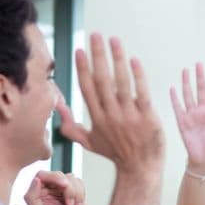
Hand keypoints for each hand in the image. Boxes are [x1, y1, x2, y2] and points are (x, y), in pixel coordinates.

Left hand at [24, 171, 91, 204]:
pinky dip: (81, 194)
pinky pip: (79, 181)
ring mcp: (61, 188)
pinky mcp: (73, 189)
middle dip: (68, 188)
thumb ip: (31, 197)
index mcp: (37, 193)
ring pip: (71, 177)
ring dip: (76, 193)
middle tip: (70, 203)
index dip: (54, 177)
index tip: (65, 185)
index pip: (42, 174)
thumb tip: (36, 179)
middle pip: (58, 174)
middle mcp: (48, 188)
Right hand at [61, 33, 163, 175]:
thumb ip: (70, 126)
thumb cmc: (116, 154)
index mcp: (97, 118)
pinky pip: (142, 94)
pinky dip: (138, 77)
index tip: (80, 49)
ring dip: (117, 59)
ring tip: (114, 40)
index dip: (83, 68)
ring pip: (121, 83)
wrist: (141, 169)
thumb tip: (56, 108)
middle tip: (96, 35)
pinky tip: (134, 60)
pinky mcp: (147, 118)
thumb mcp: (89, 142)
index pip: (87, 88)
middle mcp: (111, 115)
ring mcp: (129, 116)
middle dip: (98, 56)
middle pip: (102, 80)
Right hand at [170, 62, 204, 170]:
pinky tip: (172, 88)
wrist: (204, 161)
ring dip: (187, 83)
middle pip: (201, 90)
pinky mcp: (183, 123)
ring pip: (189, 95)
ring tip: (185, 70)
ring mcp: (192, 116)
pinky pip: (178, 108)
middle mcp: (203, 112)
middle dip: (200, 77)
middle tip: (198, 63)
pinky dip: (175, 98)